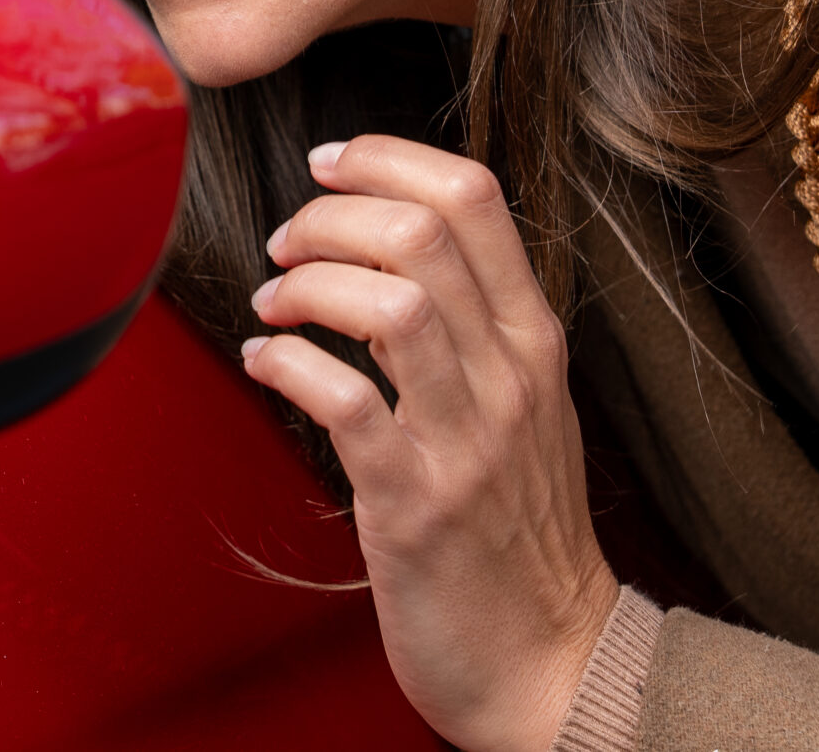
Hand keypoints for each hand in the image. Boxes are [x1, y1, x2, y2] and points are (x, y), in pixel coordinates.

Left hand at [240, 135, 618, 751]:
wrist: (553, 661)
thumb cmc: (519, 529)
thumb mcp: (525, 403)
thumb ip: (477, 322)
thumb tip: (391, 238)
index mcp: (535, 338)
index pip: (474, 195)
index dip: (385, 158)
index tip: (327, 164)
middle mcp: (509, 375)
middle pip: (421, 232)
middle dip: (330, 215)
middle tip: (287, 241)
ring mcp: (466, 439)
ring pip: (389, 303)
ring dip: (307, 284)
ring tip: (274, 301)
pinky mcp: (414, 503)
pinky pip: (346, 399)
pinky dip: (288, 363)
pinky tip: (265, 363)